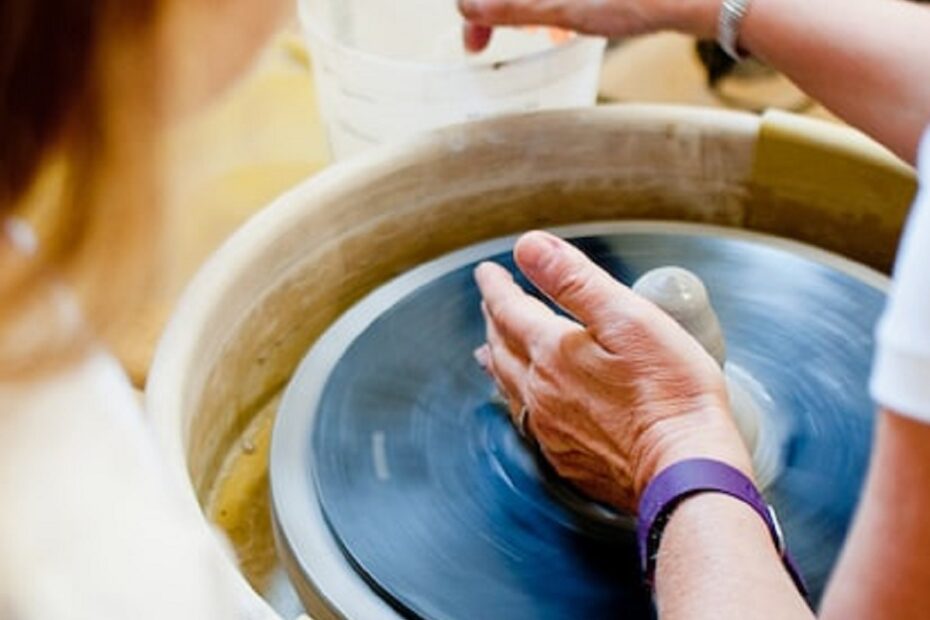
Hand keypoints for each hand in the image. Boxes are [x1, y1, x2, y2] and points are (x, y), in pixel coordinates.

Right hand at [459, 0, 718, 52]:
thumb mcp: (562, 7)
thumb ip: (511, 5)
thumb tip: (467, 7)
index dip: (476, 10)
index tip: (475, 43)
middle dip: (502, 11)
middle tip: (490, 44)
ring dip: (528, 10)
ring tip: (538, 35)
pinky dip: (554, 5)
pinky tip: (562, 26)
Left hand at [474, 231, 751, 511]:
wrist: (684, 471)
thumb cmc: (670, 393)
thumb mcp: (628, 318)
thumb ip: (574, 280)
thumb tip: (528, 246)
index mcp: (553, 351)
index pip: (510, 309)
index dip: (496, 287)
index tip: (487, 273)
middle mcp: (541, 391)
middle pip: (504, 347)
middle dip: (494, 320)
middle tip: (490, 303)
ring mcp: (551, 429)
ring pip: (509, 386)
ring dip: (497, 360)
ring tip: (488, 350)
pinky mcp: (567, 458)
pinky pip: (527, 421)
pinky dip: (517, 400)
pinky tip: (525, 404)